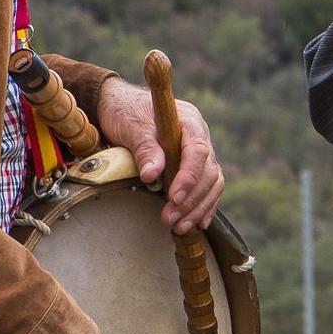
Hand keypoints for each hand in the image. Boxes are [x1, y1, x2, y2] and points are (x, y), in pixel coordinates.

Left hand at [96, 76, 225, 233]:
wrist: (120, 106)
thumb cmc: (126, 112)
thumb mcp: (132, 127)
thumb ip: (145, 149)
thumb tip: (153, 175)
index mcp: (189, 122)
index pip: (198, 152)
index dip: (189, 177)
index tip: (173, 197)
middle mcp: (200, 137)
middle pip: (208, 172)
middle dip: (191, 200)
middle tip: (169, 219)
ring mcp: (200, 153)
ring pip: (212, 183)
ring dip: (198, 208)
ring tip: (179, 227)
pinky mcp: (194, 167)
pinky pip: (209, 188)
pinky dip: (204, 206)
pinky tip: (197, 223)